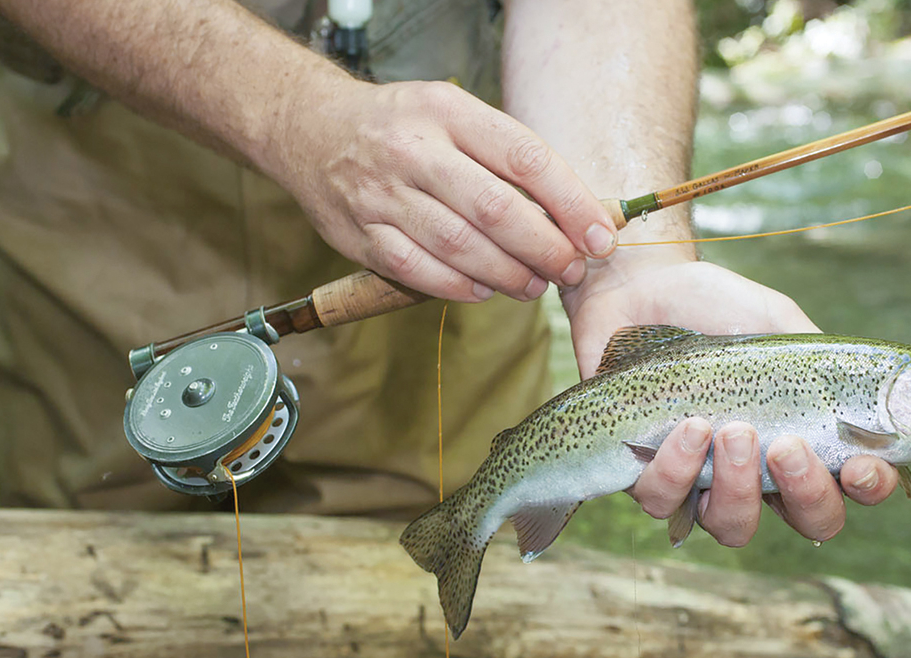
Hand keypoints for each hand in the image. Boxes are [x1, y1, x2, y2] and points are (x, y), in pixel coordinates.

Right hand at [268, 78, 618, 302]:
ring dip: (508, 275)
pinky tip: (484, 291)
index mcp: (449, 113)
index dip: (572, 204)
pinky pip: (418, 270)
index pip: (526, 160)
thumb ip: (505, 158)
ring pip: (459, 246)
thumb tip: (574, 213)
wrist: (310, 129)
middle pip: (496, 210)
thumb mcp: (454, 116)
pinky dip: (458, 287)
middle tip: (571, 269)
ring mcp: (382, 194)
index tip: (600, 237)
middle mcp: (414, 151)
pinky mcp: (360, 234)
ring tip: (534, 286)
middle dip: (545, 249)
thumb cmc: (403, 128)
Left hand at [561, 256, 898, 542]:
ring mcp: (703, 482)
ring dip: (739, 488)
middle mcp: (761, 472)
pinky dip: (678, 468)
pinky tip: (687, 427)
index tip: (860, 467)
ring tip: (732, 431)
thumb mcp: (778, 324)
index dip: (869, 489)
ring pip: (733, 527)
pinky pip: (666, 502)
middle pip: (808, 523)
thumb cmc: (714, 306)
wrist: (639, 289)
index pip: (853, 484)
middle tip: (787, 448)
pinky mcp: (648, 476)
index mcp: (805, 436)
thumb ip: (819, 361)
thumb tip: (858, 396)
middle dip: (806, 495)